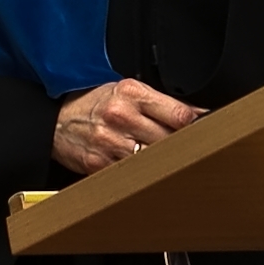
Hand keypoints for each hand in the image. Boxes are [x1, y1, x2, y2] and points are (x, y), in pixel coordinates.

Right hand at [52, 79, 201, 173]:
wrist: (55, 121)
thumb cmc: (93, 103)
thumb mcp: (126, 90)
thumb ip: (162, 103)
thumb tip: (197, 114)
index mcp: (131, 93)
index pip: (179, 114)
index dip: (199, 125)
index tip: (209, 132)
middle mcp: (121, 116)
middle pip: (170, 139)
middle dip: (183, 144)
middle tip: (191, 148)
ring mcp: (110, 143)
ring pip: (154, 159)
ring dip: (164, 161)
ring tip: (167, 159)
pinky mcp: (100, 165)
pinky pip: (133, 174)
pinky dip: (142, 173)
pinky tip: (144, 169)